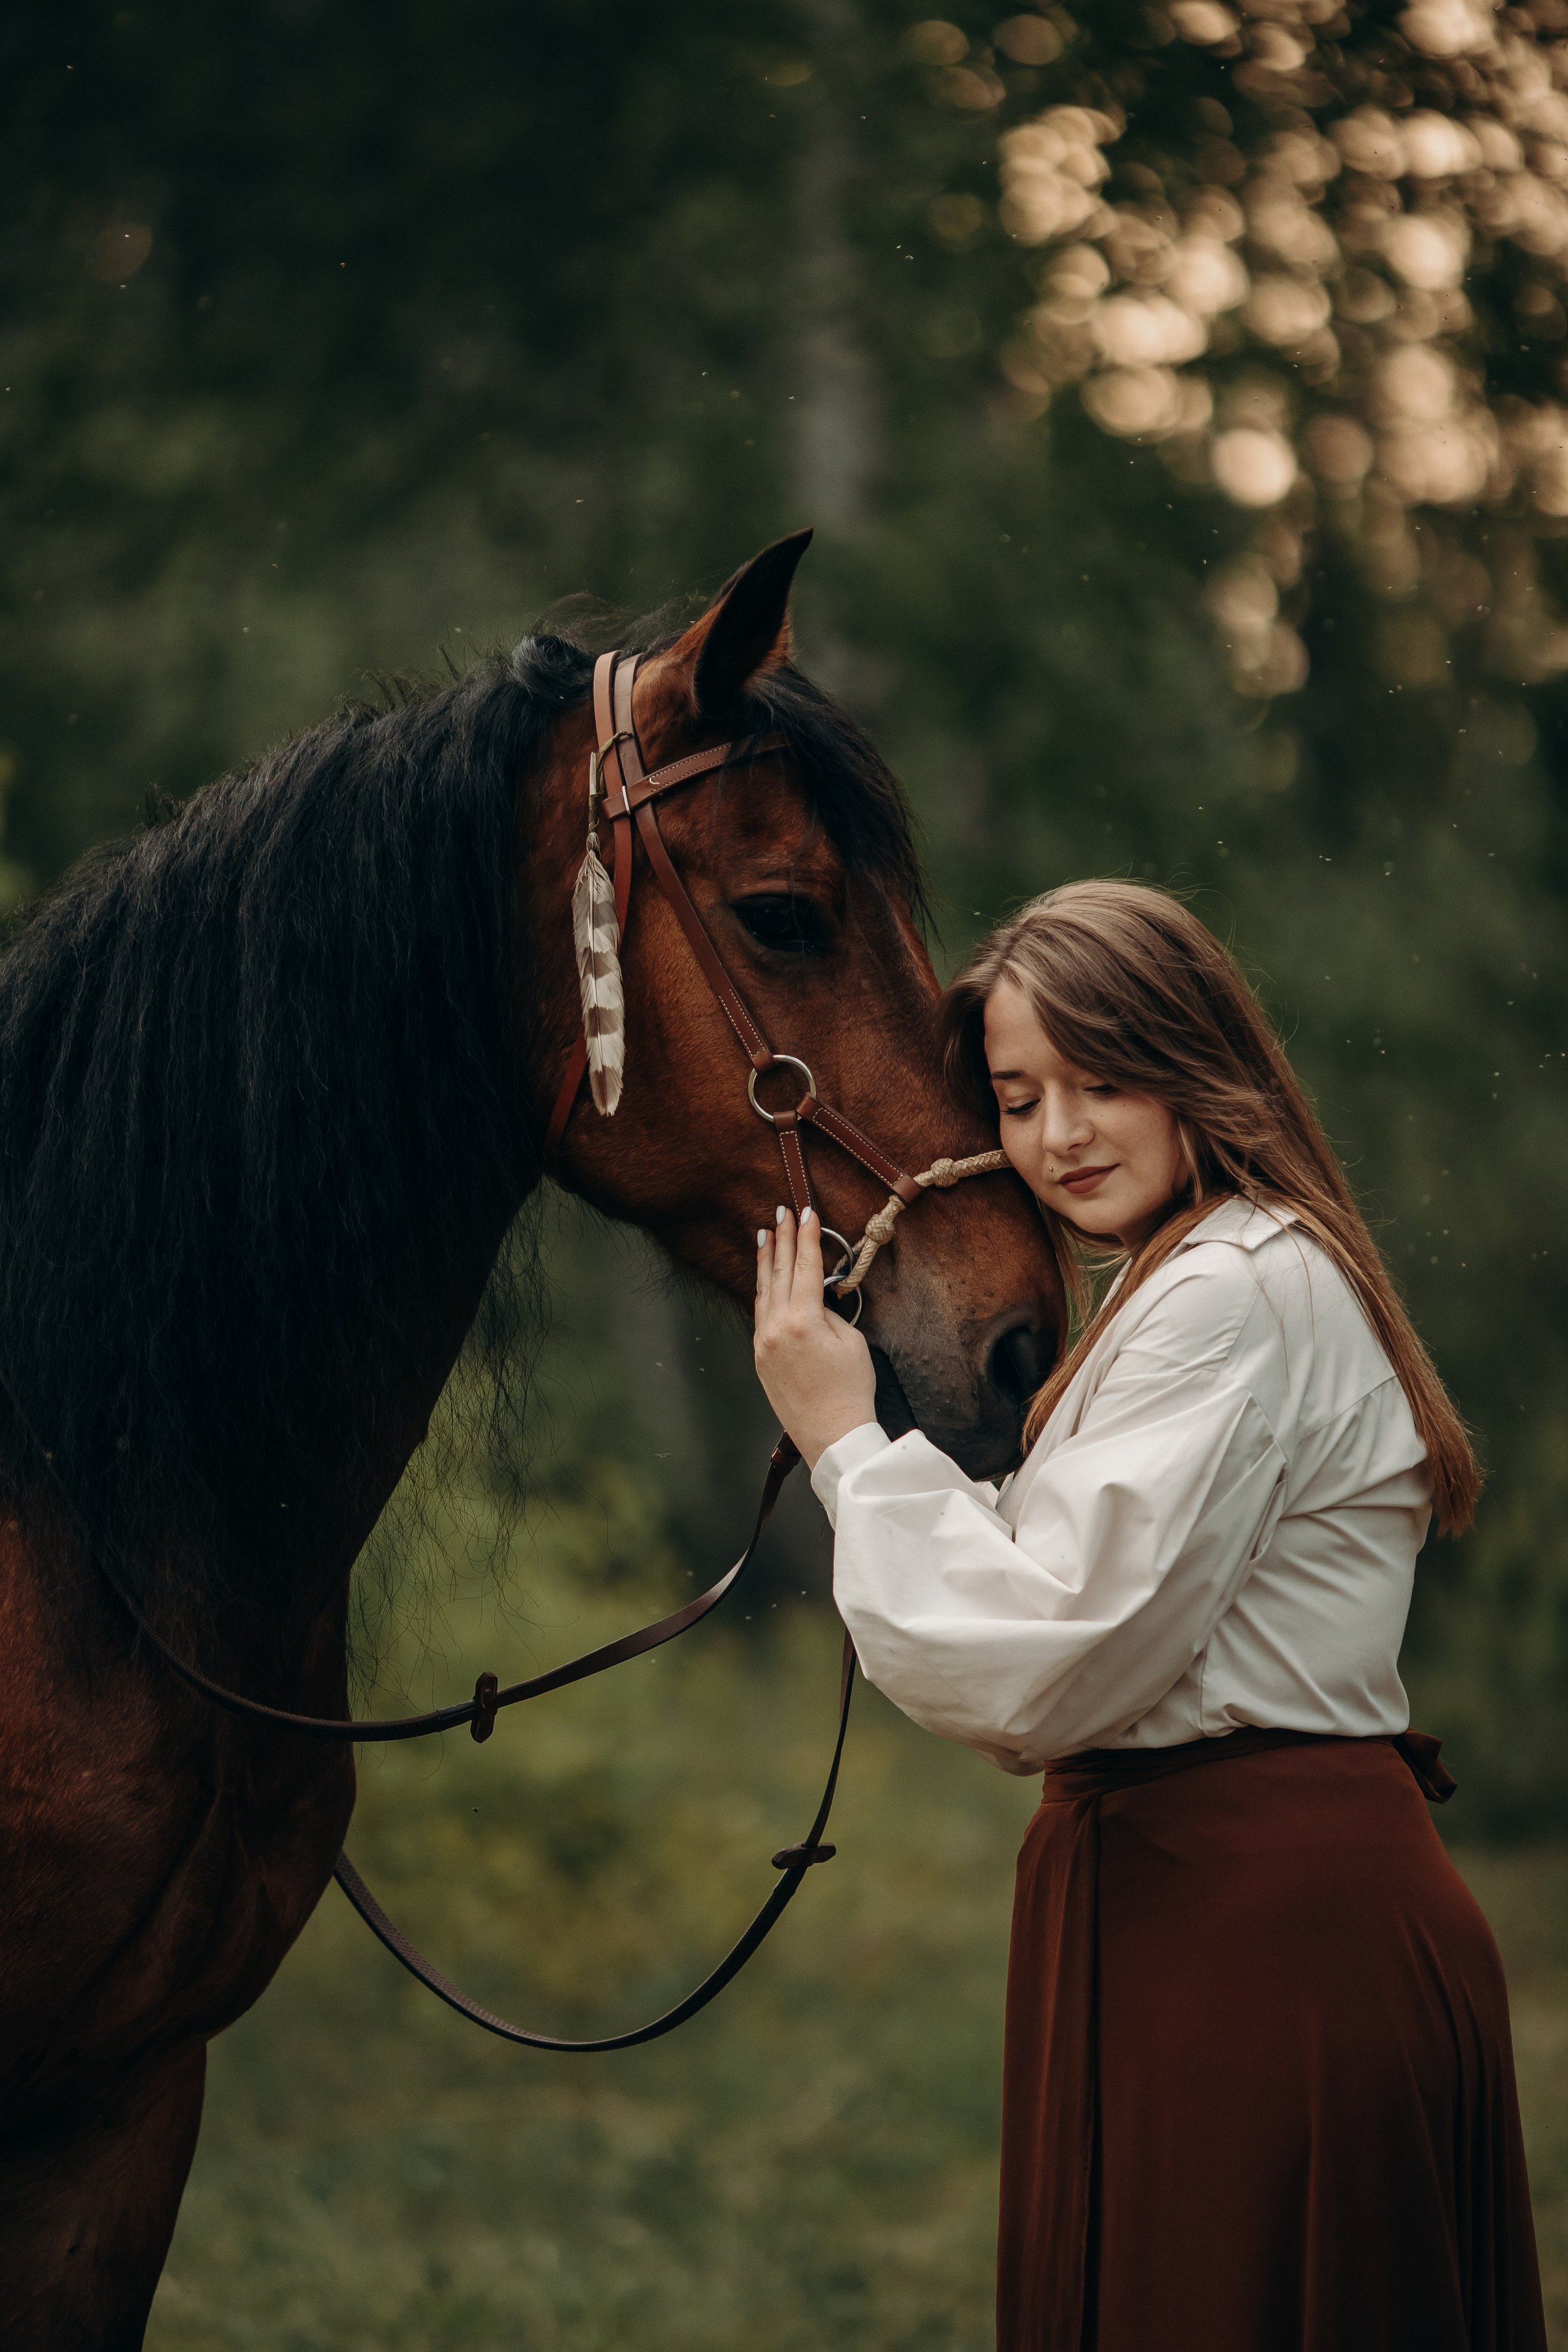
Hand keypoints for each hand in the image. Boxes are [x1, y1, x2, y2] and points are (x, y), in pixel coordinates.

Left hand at [753, 1206, 878, 1469]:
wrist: (833, 1435)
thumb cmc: (851, 1390)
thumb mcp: (851, 1341)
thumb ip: (830, 1313)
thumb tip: (816, 1300)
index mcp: (803, 1320)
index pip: (805, 1267)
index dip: (807, 1237)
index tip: (806, 1212)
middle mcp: (776, 1328)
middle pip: (779, 1273)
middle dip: (782, 1240)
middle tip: (780, 1213)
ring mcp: (763, 1343)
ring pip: (763, 1292)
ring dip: (764, 1261)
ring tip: (764, 1235)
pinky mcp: (759, 1358)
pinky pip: (759, 1315)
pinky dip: (762, 1291)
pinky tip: (763, 1278)